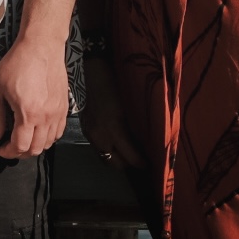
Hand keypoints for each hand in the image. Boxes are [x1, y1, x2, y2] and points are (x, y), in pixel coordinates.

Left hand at [0, 37, 69, 160]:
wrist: (41, 46)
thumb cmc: (18, 64)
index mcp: (28, 113)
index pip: (20, 146)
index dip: (8, 152)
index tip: (0, 148)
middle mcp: (46, 116)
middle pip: (36, 149)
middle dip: (20, 153)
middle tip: (9, 147)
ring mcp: (58, 112)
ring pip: (49, 143)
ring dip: (35, 147)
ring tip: (23, 140)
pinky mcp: (64, 106)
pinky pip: (59, 131)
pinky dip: (48, 138)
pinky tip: (37, 131)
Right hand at [79, 55, 144, 169]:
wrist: (91, 74)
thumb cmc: (115, 86)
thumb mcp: (131, 106)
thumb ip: (139, 126)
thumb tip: (151, 141)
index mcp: (115, 130)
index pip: (131, 157)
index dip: (142, 163)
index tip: (152, 163)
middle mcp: (101, 137)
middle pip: (116, 164)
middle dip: (129, 165)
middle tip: (141, 160)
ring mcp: (91, 135)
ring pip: (106, 158)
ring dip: (117, 159)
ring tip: (129, 154)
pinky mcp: (86, 131)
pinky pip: (98, 149)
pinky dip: (108, 150)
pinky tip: (116, 144)